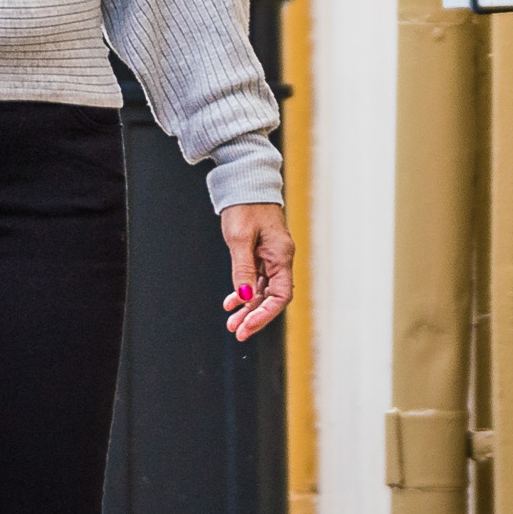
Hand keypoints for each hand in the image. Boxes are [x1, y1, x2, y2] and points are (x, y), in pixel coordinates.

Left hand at [219, 203, 292, 342]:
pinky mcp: (262, 252)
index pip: (281, 295)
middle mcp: (280, 258)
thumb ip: (243, 269)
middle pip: (272, 297)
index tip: (247, 327)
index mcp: (281, 255)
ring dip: (248, 307)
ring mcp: (271, 256)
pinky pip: (257, 279)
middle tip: (237, 332)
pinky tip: (231, 302)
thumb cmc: (244, 206)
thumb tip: (246, 298)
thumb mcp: (239, 239)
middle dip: (255, 316)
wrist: (245, 181)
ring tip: (231, 322)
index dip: (265, 314)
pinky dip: (245, 291)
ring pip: (263, 290)